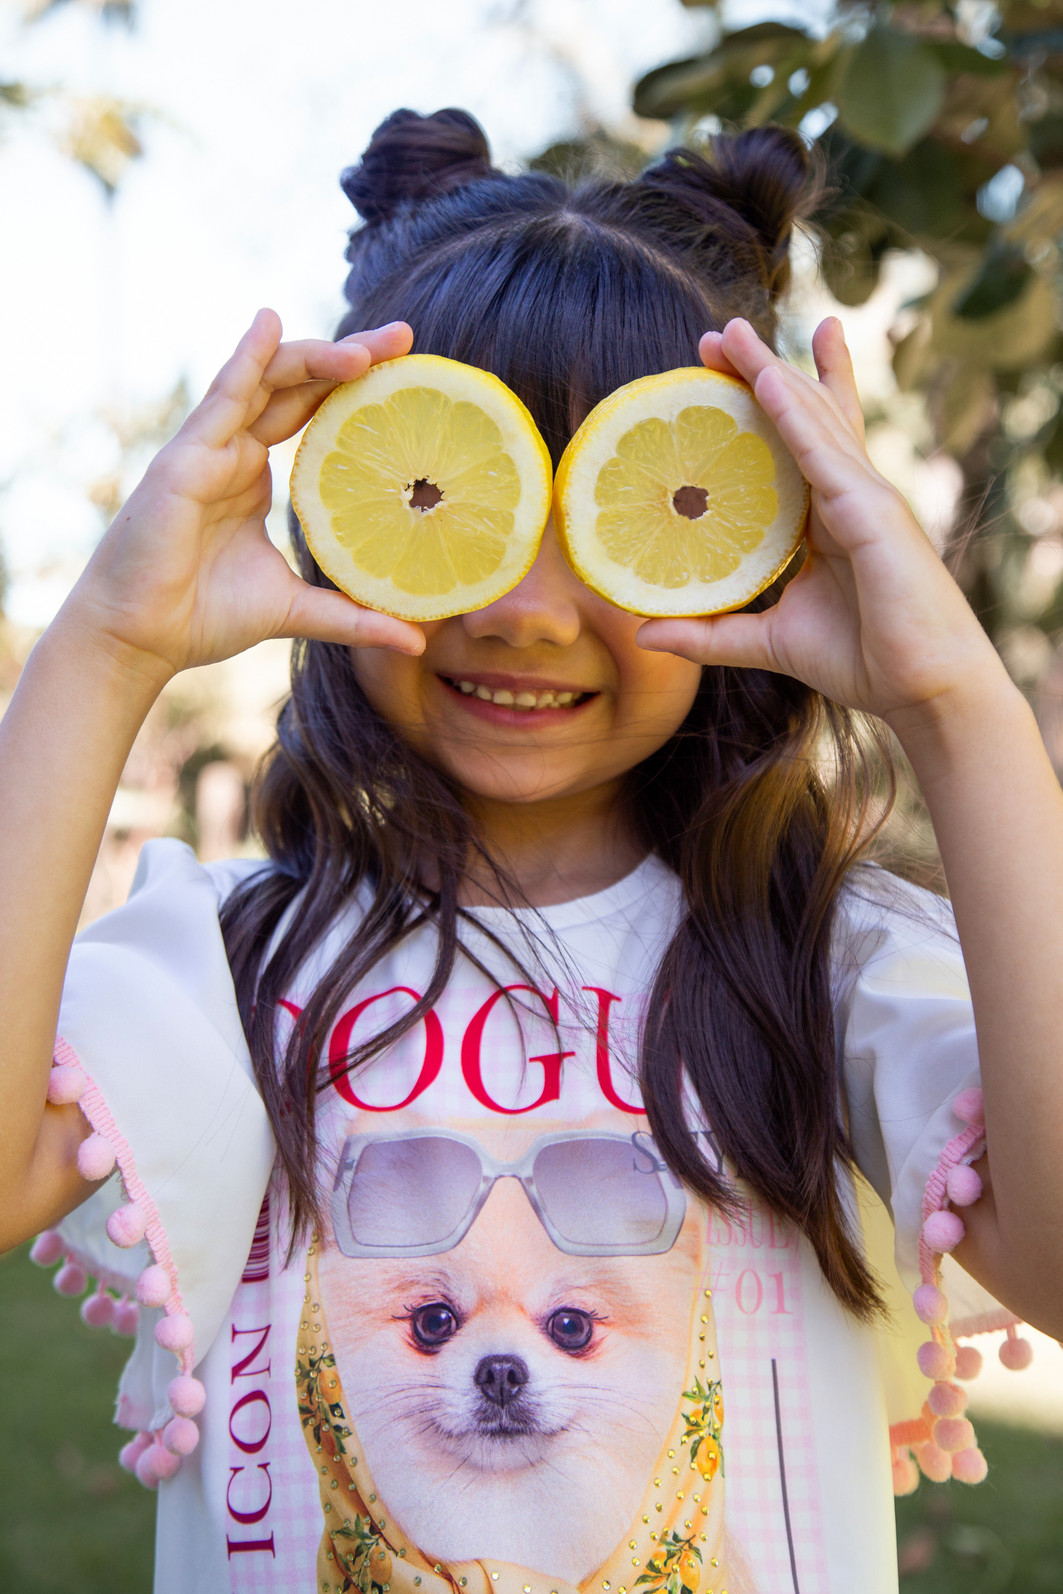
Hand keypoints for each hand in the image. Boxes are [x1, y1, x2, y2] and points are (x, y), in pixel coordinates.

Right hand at [62, 309, 424, 682]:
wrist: (141, 639)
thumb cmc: (204, 618)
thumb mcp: (297, 610)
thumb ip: (353, 617)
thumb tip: (416, 641)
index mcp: (255, 478)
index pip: (312, 414)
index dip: (354, 387)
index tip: (408, 370)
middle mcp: (233, 454)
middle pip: (296, 386)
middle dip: (349, 357)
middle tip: (403, 338)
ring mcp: (208, 451)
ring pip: (265, 382)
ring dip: (315, 356)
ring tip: (368, 348)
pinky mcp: (185, 460)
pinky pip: (221, 399)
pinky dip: (246, 359)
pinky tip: (269, 323)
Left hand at [637, 317, 1006, 735]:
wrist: (924, 690)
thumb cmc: (863, 661)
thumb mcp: (767, 643)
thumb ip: (711, 634)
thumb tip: (645, 631)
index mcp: (829, 519)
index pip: (794, 446)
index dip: (764, 404)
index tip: (726, 370)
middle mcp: (848, 497)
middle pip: (803, 418)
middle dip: (763, 371)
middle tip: (720, 332)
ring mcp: (864, 499)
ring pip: (811, 421)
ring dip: (770, 373)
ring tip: (732, 334)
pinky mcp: (873, 514)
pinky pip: (825, 454)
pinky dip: (796, 416)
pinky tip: (768, 381)